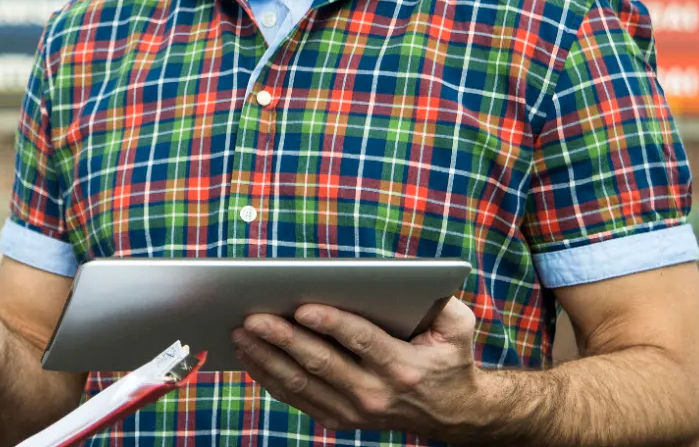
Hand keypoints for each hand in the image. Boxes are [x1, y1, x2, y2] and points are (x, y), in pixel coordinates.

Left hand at [232, 298, 489, 438]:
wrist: (454, 414)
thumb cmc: (449, 359)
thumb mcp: (458, 328)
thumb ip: (442, 303)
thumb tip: (413, 279)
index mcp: (403, 367)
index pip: (360, 341)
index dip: (330, 323)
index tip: (301, 307)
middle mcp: (376, 394)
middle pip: (321, 363)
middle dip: (282, 338)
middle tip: (252, 317)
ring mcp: (355, 412)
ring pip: (301, 384)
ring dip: (266, 358)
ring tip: (240, 333)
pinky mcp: (340, 420)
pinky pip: (297, 398)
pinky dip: (269, 377)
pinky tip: (250, 356)